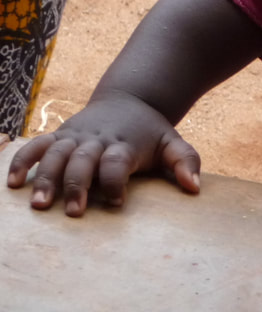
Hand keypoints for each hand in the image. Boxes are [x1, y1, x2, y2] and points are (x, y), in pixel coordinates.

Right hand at [5, 93, 199, 216]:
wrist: (130, 98)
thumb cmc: (150, 132)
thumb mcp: (172, 142)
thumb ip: (186, 161)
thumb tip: (195, 187)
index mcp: (125, 143)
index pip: (117, 161)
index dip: (116, 181)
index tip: (117, 202)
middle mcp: (97, 139)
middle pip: (83, 159)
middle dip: (77, 185)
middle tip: (74, 213)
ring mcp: (76, 136)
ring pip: (55, 153)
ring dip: (46, 178)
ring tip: (39, 206)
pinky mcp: (59, 135)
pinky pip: (36, 145)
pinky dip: (22, 160)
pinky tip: (13, 183)